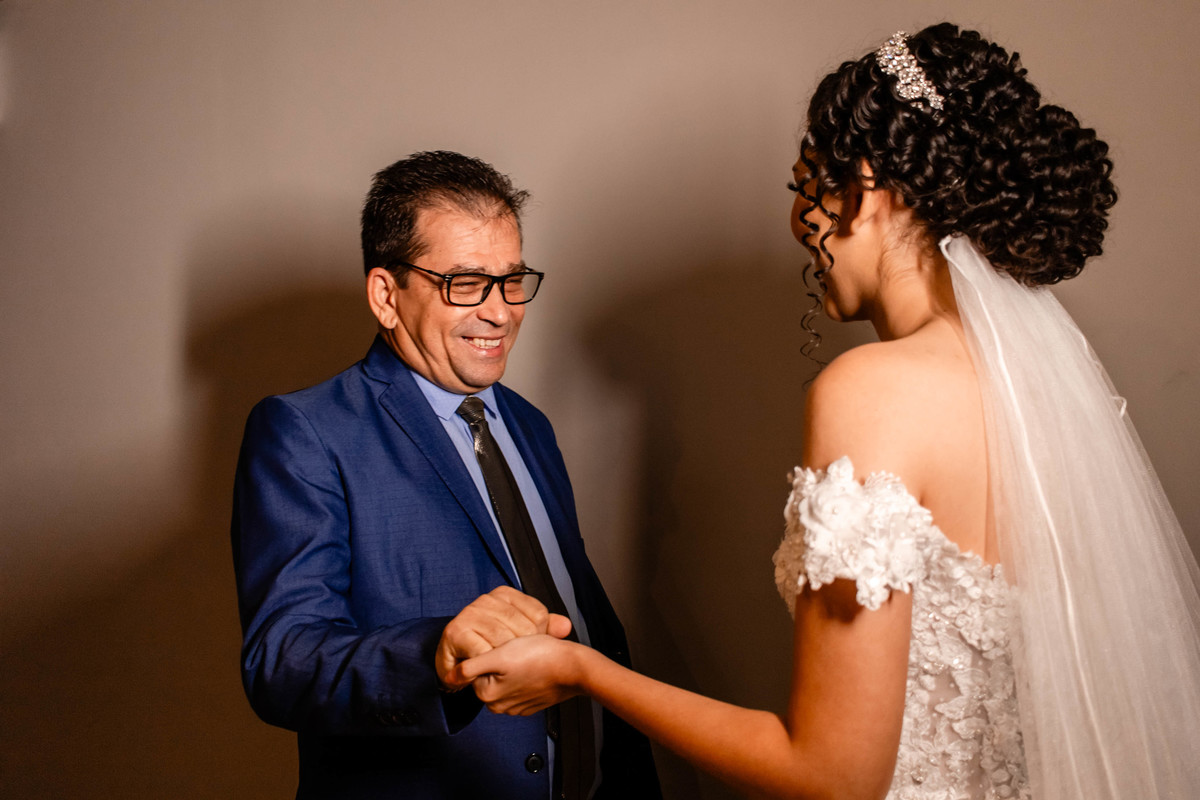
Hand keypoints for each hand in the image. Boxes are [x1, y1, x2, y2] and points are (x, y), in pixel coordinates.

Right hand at [435, 586, 571, 690]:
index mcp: (505, 594)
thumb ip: (543, 629)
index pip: (538, 615)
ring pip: (505, 641)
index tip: (530, 651)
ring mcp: (470, 613)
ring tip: (504, 671)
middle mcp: (487, 599)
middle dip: (524, 653)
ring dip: (506, 662)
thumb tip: (565, 627)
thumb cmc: (489, 647)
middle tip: (518, 667)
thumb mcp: (519, 636)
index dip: (539, 638)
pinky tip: (490, 672)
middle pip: (523, 629)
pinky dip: (490, 666)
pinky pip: (484, 653)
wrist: (454, 663)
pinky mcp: (456, 632)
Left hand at [454, 634, 587, 715]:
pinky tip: (536, 665)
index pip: (476, 669)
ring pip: (507, 679)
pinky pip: (522, 686)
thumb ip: (471, 667)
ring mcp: (518, 706)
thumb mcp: (499, 656)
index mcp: (488, 695)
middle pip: (491, 675)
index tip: (504, 646)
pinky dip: (527, 675)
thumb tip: (448, 678)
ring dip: (514, 668)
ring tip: (529, 656)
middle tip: (518, 649)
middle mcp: (500, 705)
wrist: (573, 668)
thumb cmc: (539, 657)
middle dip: (501, 661)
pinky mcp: (532, 703)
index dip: (488, 652)